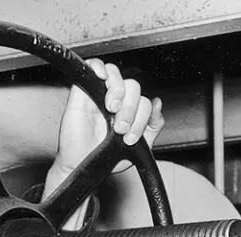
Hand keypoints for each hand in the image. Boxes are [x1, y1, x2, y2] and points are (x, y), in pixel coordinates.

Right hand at [52, 58, 164, 176]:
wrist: (84, 167)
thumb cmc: (106, 159)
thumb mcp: (138, 148)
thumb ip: (152, 126)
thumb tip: (158, 103)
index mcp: (131, 112)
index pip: (145, 102)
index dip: (142, 119)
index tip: (131, 138)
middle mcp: (117, 101)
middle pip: (133, 87)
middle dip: (131, 109)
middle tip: (121, 128)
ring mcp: (100, 94)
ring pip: (116, 74)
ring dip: (118, 91)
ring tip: (111, 109)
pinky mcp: (82, 90)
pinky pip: (92, 66)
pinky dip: (99, 67)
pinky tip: (102, 78)